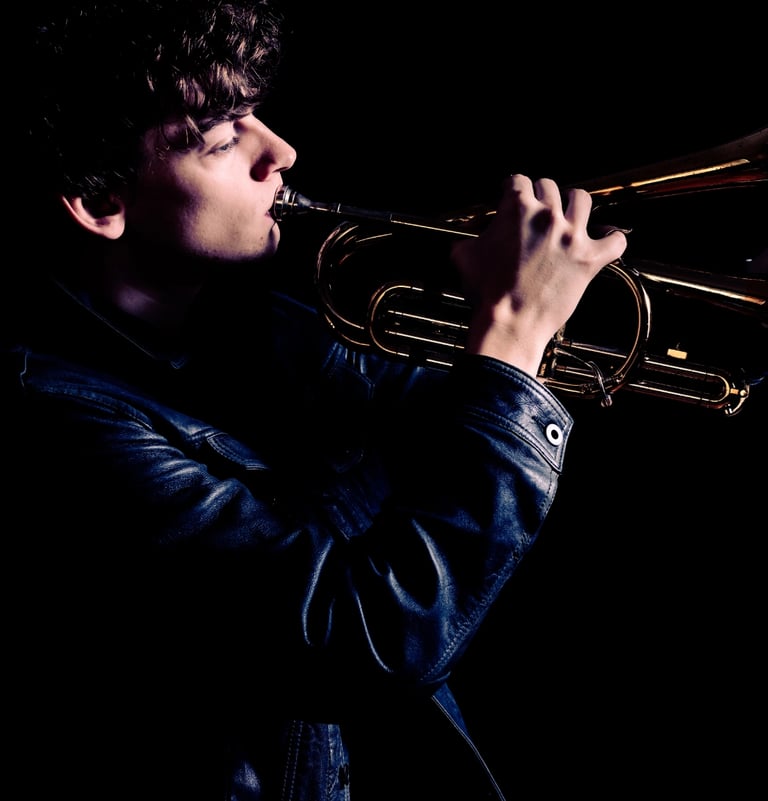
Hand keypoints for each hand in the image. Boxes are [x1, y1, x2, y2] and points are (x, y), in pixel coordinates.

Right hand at [450, 174, 627, 376]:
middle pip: (549, 186)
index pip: (518, 181)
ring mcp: (571, 237)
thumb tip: (466, 242)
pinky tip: (606, 240)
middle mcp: (547, 216)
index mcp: (517, 210)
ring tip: (569, 216)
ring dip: (573, 205)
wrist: (509, 323)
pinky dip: (613, 239)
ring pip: (581, 200)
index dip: (513, 188)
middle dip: (541, 196)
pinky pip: (615, 241)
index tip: (512, 195)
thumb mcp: (465, 257)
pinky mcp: (589, 259)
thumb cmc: (488, 294)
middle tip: (536, 211)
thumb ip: (468, 240)